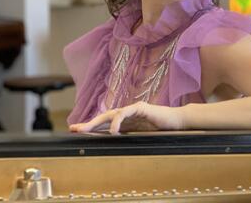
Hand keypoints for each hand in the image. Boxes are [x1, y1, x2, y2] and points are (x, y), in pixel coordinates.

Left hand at [69, 101, 184, 133]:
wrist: (177, 122)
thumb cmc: (161, 129)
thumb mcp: (140, 135)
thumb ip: (128, 136)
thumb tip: (111, 144)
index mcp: (126, 120)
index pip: (106, 122)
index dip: (91, 126)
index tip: (76, 130)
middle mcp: (127, 112)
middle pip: (104, 116)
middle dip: (89, 123)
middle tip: (74, 129)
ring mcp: (133, 108)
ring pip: (111, 113)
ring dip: (97, 122)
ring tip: (87, 129)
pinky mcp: (140, 107)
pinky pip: (125, 113)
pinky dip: (118, 121)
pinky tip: (113, 131)